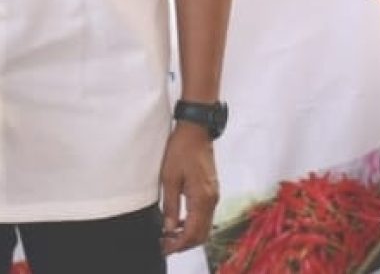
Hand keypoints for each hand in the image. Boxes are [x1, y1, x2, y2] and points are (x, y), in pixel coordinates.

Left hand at [159, 123, 218, 254]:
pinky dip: (194, 224)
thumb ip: (171, 206)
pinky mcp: (212, 190)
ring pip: (205, 226)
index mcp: (202, 198)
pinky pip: (205, 215)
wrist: (196, 130)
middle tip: (166, 245)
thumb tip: (169, 228)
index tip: (165, 247)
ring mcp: (214, 195)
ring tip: (170, 236)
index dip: (179, 244)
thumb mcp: (169, 178)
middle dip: (185, 244)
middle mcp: (212, 199)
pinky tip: (179, 222)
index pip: (193, 232)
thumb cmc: (181, 150)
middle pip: (202, 234)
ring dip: (189, 234)